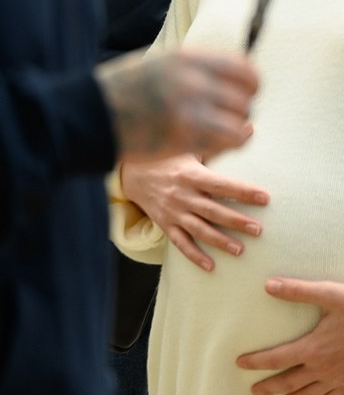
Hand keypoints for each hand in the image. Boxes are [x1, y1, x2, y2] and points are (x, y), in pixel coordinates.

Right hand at [97, 49, 256, 163]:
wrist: (87, 117)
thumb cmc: (119, 91)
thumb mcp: (155, 64)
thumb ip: (191, 68)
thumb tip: (229, 75)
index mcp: (184, 58)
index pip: (242, 67)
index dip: (249, 83)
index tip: (244, 93)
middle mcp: (191, 81)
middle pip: (244, 97)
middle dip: (239, 109)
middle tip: (224, 118)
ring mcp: (190, 110)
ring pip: (241, 121)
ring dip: (234, 129)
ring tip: (215, 132)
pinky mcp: (186, 137)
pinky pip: (229, 142)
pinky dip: (227, 145)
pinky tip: (211, 144)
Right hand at [120, 154, 268, 271]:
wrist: (128, 172)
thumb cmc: (165, 158)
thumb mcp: (189, 147)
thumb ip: (219, 144)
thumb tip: (250, 128)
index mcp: (190, 175)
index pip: (221, 185)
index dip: (243, 191)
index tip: (265, 198)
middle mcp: (182, 195)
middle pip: (212, 210)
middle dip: (236, 221)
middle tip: (258, 230)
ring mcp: (172, 211)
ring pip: (198, 229)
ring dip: (219, 240)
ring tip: (240, 250)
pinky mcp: (164, 223)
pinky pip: (179, 242)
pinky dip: (194, 255)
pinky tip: (210, 266)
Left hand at [237, 279, 343, 394]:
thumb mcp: (331, 295)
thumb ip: (299, 291)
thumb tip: (268, 285)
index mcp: (313, 348)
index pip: (276, 358)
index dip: (256, 362)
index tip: (239, 364)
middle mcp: (323, 368)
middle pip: (289, 381)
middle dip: (270, 387)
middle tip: (253, 393)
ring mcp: (338, 379)